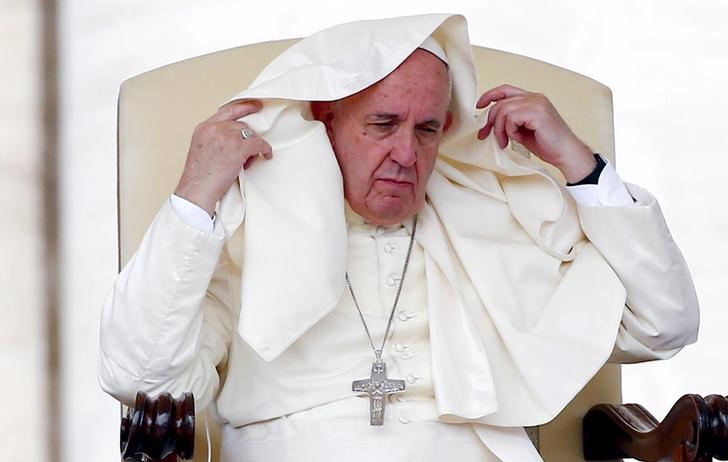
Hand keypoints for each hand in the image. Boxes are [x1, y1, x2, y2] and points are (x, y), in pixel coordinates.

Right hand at [174, 99, 271, 215]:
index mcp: (203, 128)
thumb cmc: (198, 179)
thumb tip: (234, 142)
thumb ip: (215, 140)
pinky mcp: (238, 147)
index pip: (226, 111)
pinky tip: (266, 155)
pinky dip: (265, 149)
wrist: (196, 191)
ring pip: (249, 134)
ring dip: (252, 147)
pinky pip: (258, 143)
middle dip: (246, 137)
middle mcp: (214, 128)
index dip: (243, 107)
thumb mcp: (202, 151)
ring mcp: (226, 136)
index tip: (255, 105)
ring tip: (246, 161)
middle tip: (249, 150)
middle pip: (240, 124)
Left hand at [476, 84, 595, 182]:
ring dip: (500, 128)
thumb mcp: (522, 131)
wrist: (565, 153)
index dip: (489, 95)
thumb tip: (490, 123)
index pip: (505, 89)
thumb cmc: (547, 144)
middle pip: (500, 102)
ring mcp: (536, 102)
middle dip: (490, 121)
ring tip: (504, 142)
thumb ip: (509, 122)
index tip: (478, 106)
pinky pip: (511, 117)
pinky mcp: (537, 111)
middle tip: (486, 136)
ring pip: (503, 109)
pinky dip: (509, 130)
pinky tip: (515, 138)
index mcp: (532, 99)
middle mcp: (534, 97)